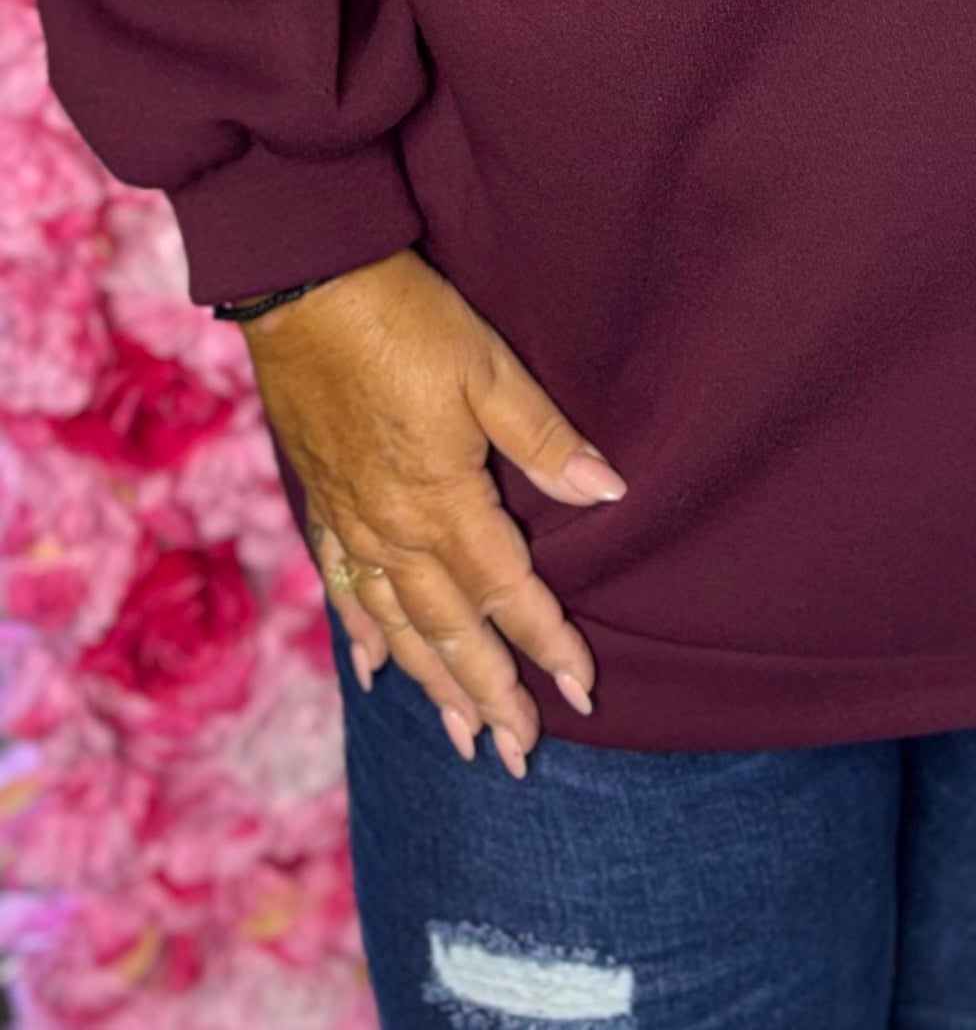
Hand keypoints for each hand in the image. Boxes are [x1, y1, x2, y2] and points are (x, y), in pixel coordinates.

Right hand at [240, 249, 625, 777]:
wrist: (304, 285)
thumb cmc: (406, 318)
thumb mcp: (489, 369)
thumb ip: (544, 441)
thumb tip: (608, 493)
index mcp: (442, 500)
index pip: (507, 593)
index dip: (546, 643)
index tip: (581, 691)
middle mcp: (393, 529)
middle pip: (449, 630)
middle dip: (488, 694)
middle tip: (518, 754)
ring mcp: (353, 521)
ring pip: (397, 625)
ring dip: (432, 685)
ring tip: (462, 738)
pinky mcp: (324, 501)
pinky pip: (345, 589)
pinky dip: (365, 637)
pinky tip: (378, 672)